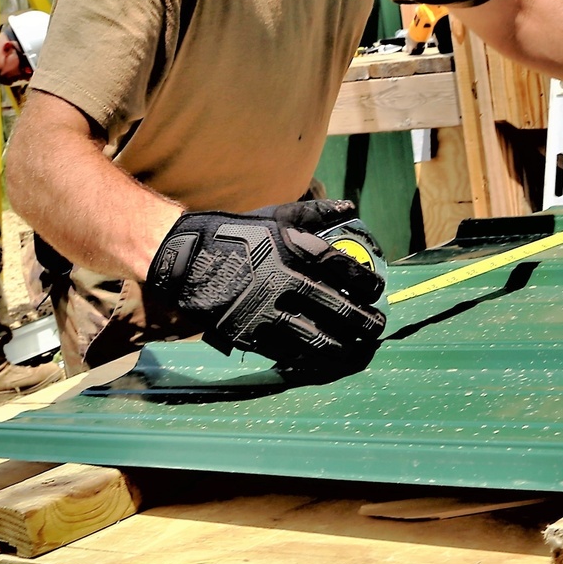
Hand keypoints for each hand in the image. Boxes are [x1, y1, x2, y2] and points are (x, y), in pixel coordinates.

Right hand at [147, 200, 385, 368]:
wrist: (185, 260)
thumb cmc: (235, 234)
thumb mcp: (275, 215)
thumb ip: (315, 213)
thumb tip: (349, 206)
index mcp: (295, 249)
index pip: (344, 269)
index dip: (366, 282)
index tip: (377, 290)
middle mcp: (286, 281)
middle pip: (338, 308)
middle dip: (364, 322)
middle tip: (377, 327)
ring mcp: (268, 311)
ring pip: (317, 338)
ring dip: (343, 346)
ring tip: (356, 349)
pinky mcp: (251, 334)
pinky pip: (288, 352)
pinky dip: (310, 357)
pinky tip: (322, 357)